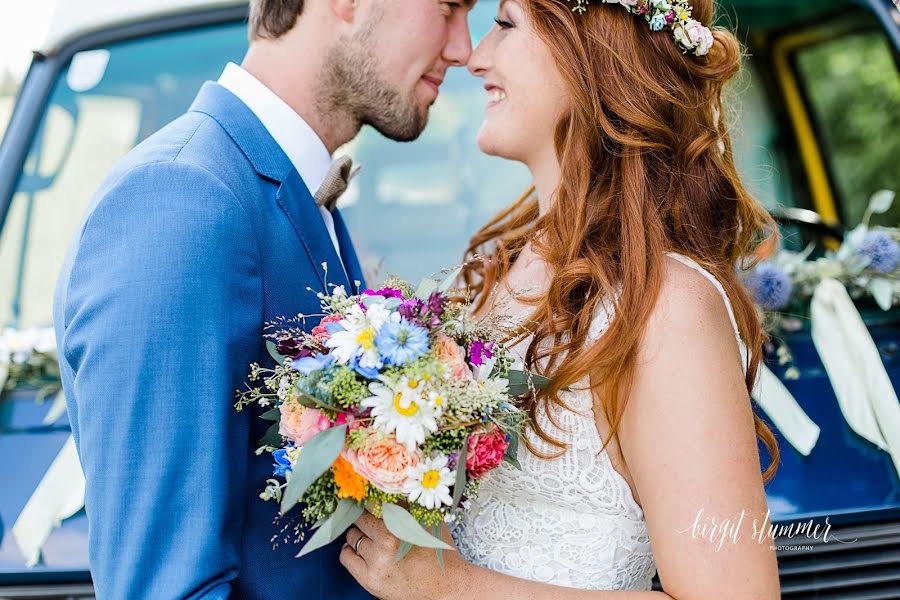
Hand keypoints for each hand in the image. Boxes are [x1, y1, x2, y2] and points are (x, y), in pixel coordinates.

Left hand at [340, 511, 466, 599]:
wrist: (445, 588)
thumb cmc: (438, 552)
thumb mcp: (428, 521)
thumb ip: (407, 504)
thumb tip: (388, 487)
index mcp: (400, 524)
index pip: (371, 503)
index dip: (369, 499)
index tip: (368, 499)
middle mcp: (386, 542)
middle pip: (359, 518)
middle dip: (364, 515)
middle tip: (370, 517)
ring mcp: (376, 562)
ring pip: (352, 536)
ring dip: (359, 533)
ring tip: (371, 535)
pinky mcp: (369, 580)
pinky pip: (346, 557)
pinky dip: (349, 550)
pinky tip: (359, 548)